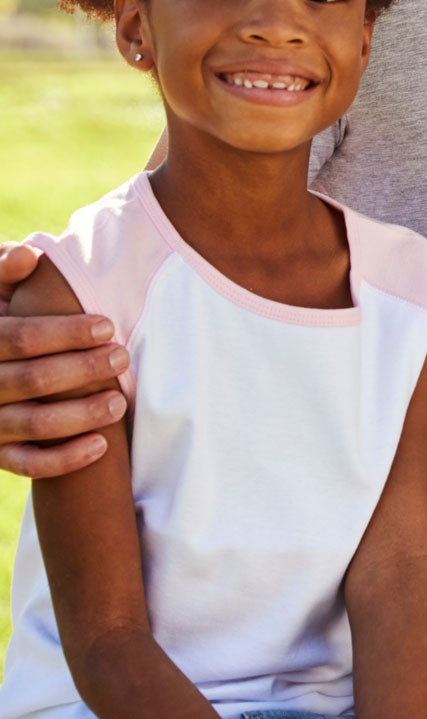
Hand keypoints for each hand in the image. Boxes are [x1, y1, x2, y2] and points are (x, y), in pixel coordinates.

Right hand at [0, 242, 128, 477]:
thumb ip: (3, 269)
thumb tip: (30, 256)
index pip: (19, 338)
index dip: (64, 333)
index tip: (108, 325)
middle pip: (32, 381)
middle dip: (82, 370)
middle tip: (122, 358)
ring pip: (32, 424)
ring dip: (80, 415)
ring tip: (120, 404)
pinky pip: (26, 462)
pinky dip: (63, 459)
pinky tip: (100, 446)